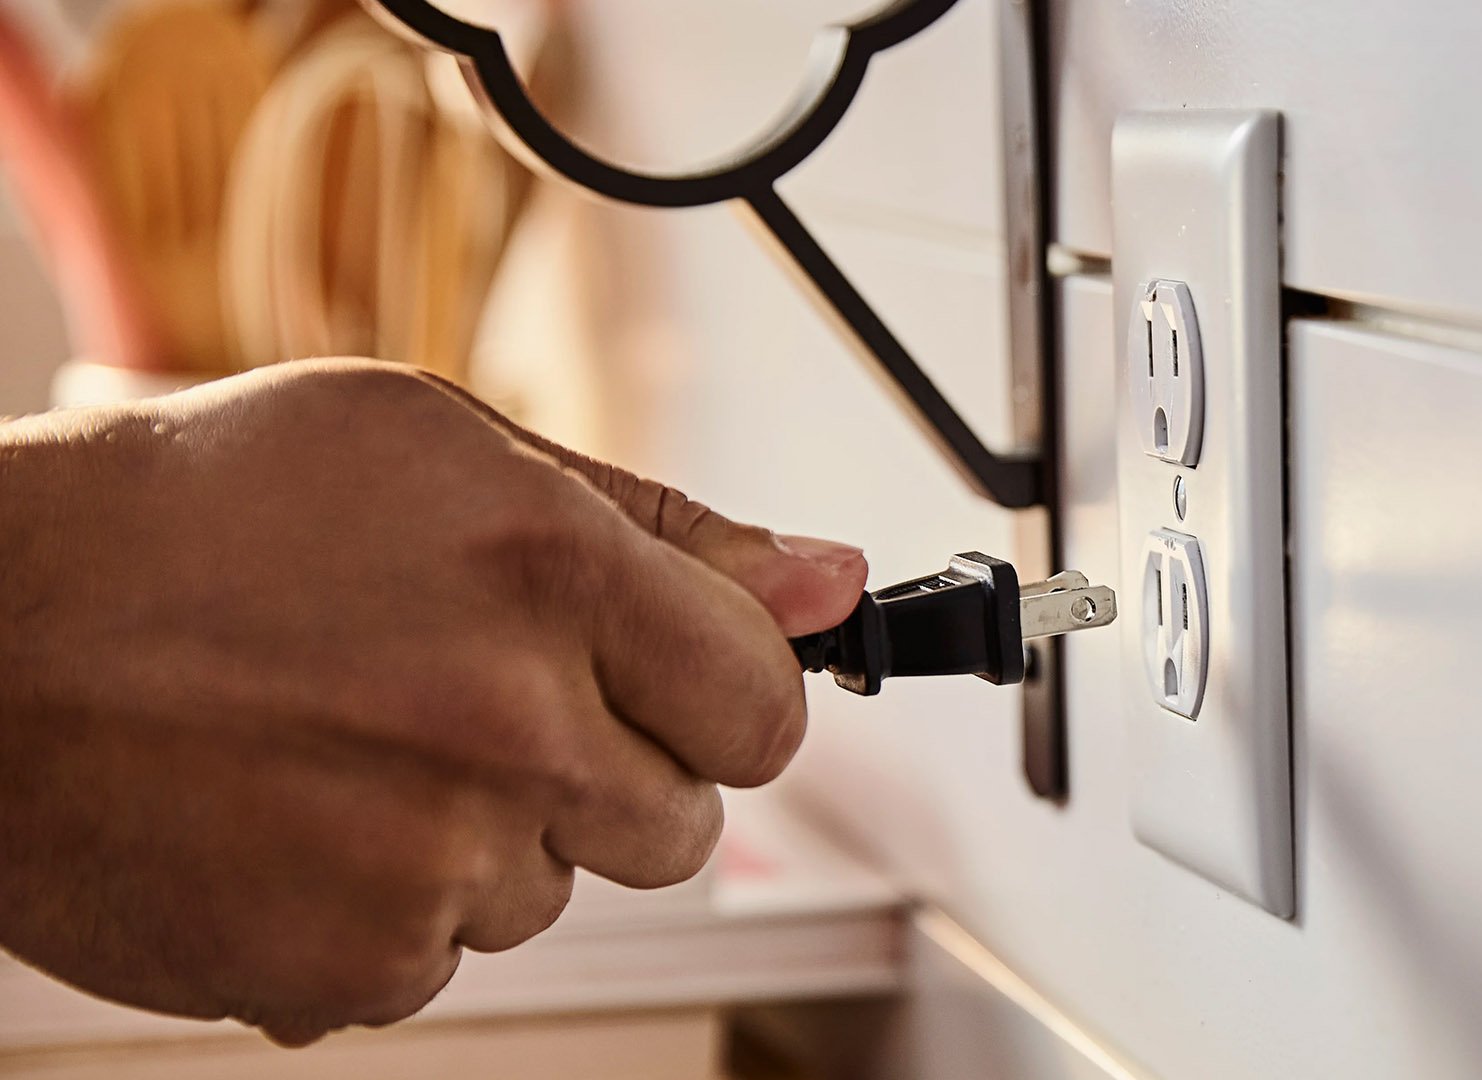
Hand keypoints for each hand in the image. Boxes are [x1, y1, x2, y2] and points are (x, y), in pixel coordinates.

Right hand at [0, 360, 866, 1044]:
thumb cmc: (200, 516)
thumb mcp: (443, 446)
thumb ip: (663, 526)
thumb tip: (828, 582)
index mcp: (552, 572)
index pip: (767, 698)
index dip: (728, 691)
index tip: (686, 684)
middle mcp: (510, 725)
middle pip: (685, 820)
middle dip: (613, 767)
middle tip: (482, 701)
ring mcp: (435, 862)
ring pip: (560, 887)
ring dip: (495, 832)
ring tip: (359, 743)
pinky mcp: (357, 970)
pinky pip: (453, 954)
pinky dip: (400, 903)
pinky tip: (309, 815)